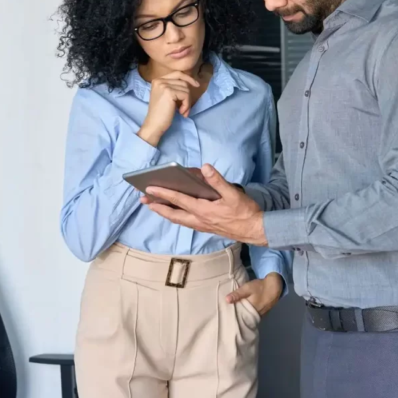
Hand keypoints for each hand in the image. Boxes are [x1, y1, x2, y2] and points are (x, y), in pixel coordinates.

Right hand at [137, 71, 200, 145]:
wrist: (154, 124)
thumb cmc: (161, 113)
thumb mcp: (166, 96)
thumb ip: (173, 87)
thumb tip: (190, 83)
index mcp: (157, 80)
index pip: (177, 73)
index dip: (188, 78)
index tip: (196, 85)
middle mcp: (159, 80)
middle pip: (183, 82)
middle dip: (188, 96)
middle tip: (185, 108)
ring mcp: (163, 85)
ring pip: (186, 89)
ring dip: (187, 102)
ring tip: (183, 112)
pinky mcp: (169, 92)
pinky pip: (186, 95)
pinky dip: (186, 105)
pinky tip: (181, 112)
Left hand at [142, 164, 266, 245]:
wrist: (254, 230)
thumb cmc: (245, 212)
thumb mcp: (233, 193)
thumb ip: (218, 180)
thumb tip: (205, 167)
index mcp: (203, 210)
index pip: (178, 200)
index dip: (163, 194)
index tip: (149, 189)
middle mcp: (199, 220)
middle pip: (172, 214)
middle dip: (157, 207)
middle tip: (143, 201)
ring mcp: (201, 225)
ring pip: (178, 219)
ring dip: (164, 212)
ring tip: (154, 206)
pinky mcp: (206, 227)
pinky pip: (185, 222)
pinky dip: (175, 216)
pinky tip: (174, 212)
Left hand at [227, 273, 282, 315]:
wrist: (275, 286)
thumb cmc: (260, 287)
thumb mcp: (247, 288)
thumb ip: (237, 294)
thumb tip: (226, 300)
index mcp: (250, 310)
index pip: (238, 316)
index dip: (231, 315)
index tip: (224, 314)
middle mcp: (255, 315)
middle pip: (243, 318)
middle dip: (236, 317)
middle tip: (227, 315)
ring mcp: (259, 316)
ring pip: (248, 318)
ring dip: (241, 316)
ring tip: (232, 314)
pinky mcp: (262, 314)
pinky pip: (252, 316)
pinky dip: (247, 315)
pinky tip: (242, 311)